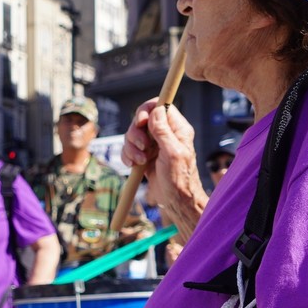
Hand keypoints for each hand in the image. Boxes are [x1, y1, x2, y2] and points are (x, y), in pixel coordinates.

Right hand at [123, 97, 207, 230]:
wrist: (175, 201)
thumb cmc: (179, 179)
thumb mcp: (173, 153)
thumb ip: (163, 131)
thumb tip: (156, 109)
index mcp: (177, 129)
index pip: (160, 106)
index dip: (146, 110)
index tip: (141, 123)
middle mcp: (165, 134)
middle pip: (141, 119)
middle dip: (136, 133)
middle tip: (142, 147)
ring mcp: (154, 145)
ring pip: (132, 134)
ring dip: (131, 147)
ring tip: (140, 161)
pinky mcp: (144, 155)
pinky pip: (129, 149)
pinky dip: (128, 156)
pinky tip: (134, 166)